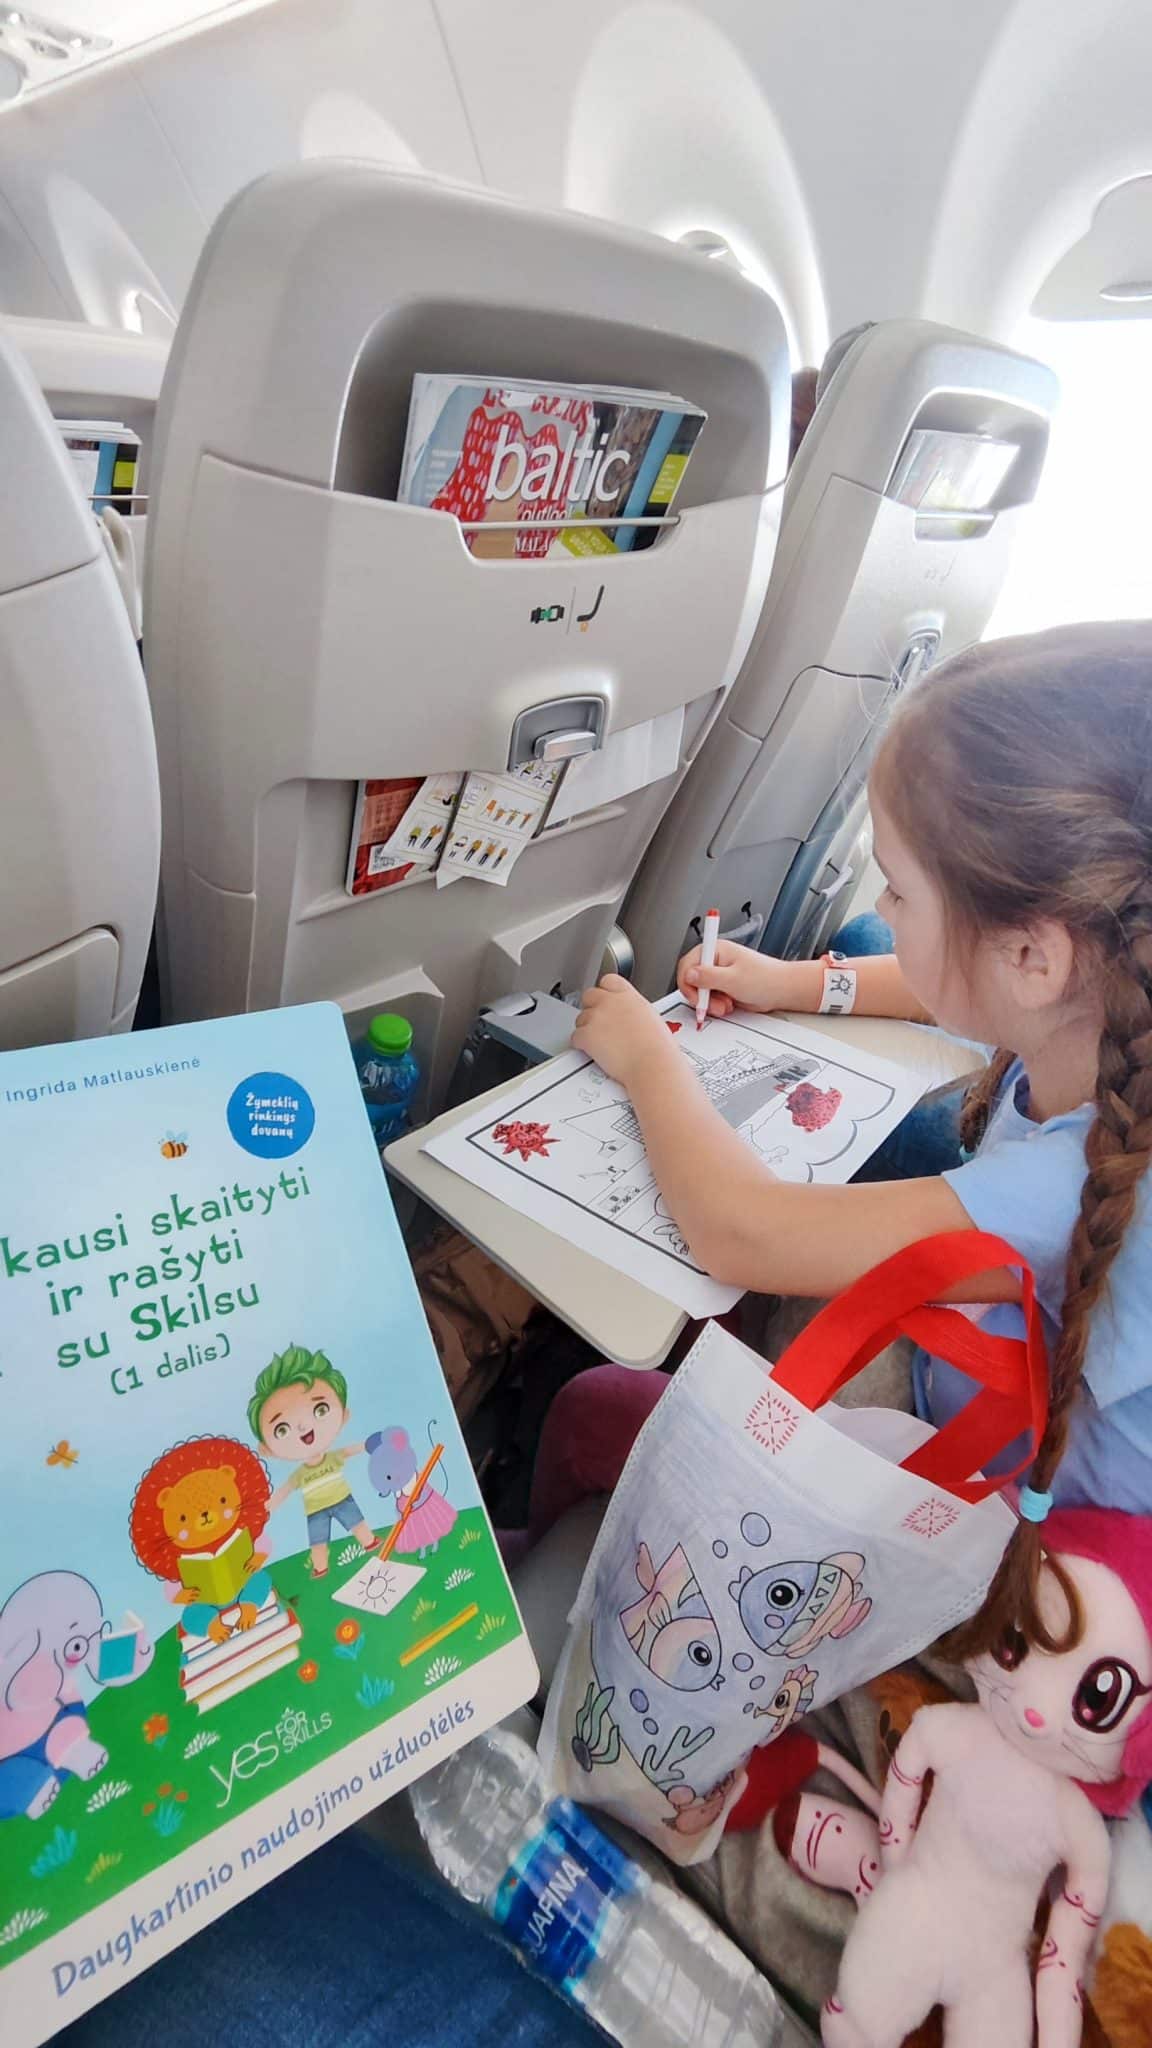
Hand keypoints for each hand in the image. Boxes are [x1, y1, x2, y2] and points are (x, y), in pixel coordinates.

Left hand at [572, 975, 679, 1089]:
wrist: (651, 1064)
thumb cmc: (657, 1048)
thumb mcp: (652, 1017)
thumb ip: (635, 1010)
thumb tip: (632, 1015)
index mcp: (628, 995)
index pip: (609, 981)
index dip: (606, 991)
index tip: (606, 999)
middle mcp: (610, 1002)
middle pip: (590, 995)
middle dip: (592, 1007)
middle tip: (599, 1021)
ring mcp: (596, 1017)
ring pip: (581, 1017)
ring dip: (587, 1027)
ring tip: (600, 1041)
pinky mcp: (586, 1035)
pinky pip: (575, 1037)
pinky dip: (581, 1045)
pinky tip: (592, 1051)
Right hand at [676, 940, 790, 1018]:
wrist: (782, 990)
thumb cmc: (765, 979)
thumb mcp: (733, 978)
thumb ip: (708, 977)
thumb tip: (688, 975)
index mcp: (715, 950)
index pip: (687, 965)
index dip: (688, 983)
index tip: (697, 998)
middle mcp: (715, 960)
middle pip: (691, 980)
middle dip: (700, 996)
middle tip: (712, 1005)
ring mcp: (718, 974)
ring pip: (700, 991)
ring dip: (709, 1003)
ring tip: (725, 1005)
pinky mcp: (722, 986)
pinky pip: (709, 998)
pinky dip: (715, 1005)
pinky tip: (728, 1006)